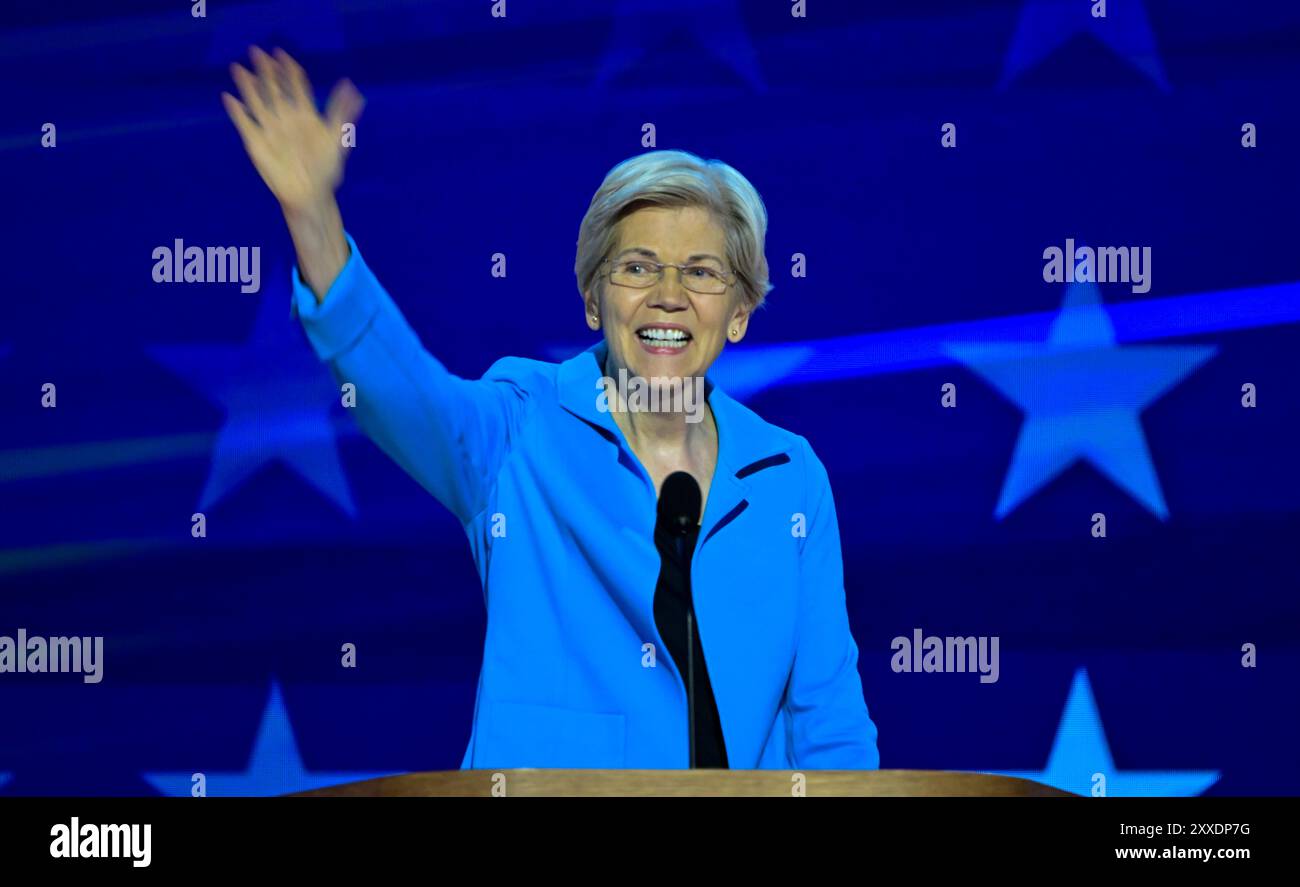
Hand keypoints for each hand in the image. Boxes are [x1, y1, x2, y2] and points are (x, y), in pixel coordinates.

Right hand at [222, 46, 364, 213]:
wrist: (311, 194)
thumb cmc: (327, 169)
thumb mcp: (338, 139)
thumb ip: (342, 112)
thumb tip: (352, 87)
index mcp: (305, 114)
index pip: (296, 86)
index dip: (289, 70)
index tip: (281, 54)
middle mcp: (286, 118)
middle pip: (274, 89)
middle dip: (266, 71)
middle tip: (257, 51)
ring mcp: (270, 129)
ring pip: (256, 102)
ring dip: (247, 86)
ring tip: (239, 68)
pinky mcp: (256, 143)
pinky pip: (244, 124)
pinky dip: (237, 112)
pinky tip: (229, 98)